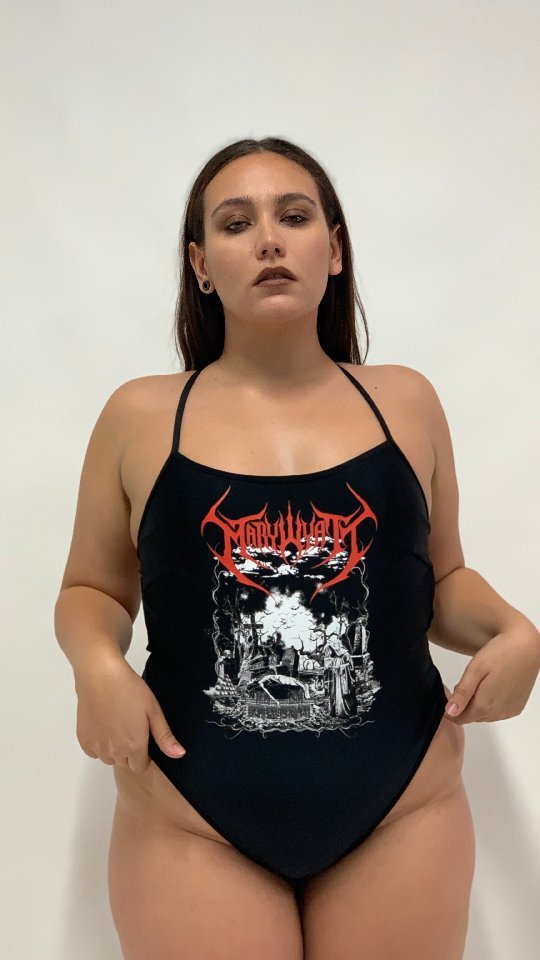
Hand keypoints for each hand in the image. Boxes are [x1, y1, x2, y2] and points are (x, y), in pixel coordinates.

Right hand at [75, 655, 186, 770]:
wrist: (100, 676)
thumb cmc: (129, 690)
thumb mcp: (153, 710)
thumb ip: (164, 736)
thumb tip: (179, 755)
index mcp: (134, 746)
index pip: (140, 767)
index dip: (144, 755)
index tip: (142, 737)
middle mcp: (114, 752)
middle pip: (124, 763)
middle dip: (129, 751)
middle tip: (129, 726)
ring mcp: (97, 747)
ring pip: (108, 758)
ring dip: (113, 749)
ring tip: (116, 723)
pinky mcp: (83, 740)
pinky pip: (93, 752)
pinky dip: (99, 744)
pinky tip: (103, 724)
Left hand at [444, 622, 539, 723]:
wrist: (526, 647)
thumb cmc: (500, 654)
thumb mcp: (475, 670)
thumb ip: (462, 694)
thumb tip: (450, 712)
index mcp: (485, 706)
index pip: (459, 718)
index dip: (451, 708)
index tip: (452, 692)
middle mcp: (498, 713)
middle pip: (472, 716)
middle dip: (465, 704)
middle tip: (468, 681)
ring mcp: (509, 711)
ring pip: (485, 715)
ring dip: (479, 703)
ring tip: (481, 681)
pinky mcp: (517, 706)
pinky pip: (498, 712)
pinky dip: (492, 703)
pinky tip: (493, 685)